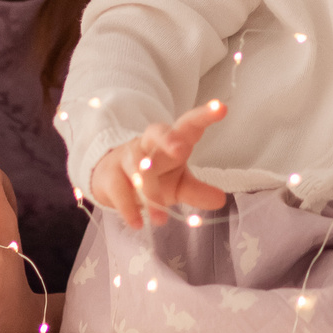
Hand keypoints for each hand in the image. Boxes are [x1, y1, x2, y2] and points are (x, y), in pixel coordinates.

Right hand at [88, 101, 230, 228]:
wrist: (114, 182)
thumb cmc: (155, 177)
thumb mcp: (179, 185)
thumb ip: (197, 191)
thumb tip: (220, 199)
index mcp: (173, 140)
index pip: (189, 123)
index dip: (204, 116)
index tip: (222, 109)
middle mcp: (150, 143)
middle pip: (157, 133)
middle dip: (168, 139)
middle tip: (181, 150)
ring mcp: (127, 156)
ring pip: (139, 168)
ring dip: (151, 194)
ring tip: (161, 220)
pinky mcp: (110, 175)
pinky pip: (118, 188)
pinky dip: (128, 208)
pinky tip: (137, 224)